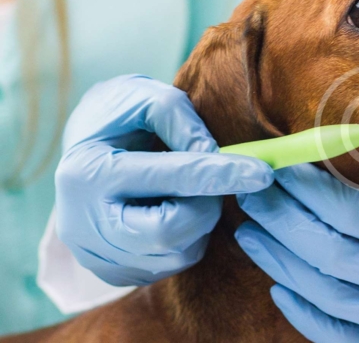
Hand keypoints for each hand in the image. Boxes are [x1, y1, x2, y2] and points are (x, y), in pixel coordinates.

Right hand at [55, 75, 272, 285]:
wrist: (83, 149)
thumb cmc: (119, 117)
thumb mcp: (147, 98)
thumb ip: (182, 122)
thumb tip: (217, 156)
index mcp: (89, 173)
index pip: (169, 178)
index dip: (221, 174)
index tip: (262, 172)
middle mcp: (84, 223)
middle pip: (170, 233)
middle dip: (206, 206)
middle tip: (215, 181)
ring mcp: (96, 255)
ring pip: (177, 254)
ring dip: (199, 221)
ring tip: (185, 190)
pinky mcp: (114, 272)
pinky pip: (171, 265)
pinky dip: (188, 238)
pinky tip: (174, 209)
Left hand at [236, 148, 358, 342]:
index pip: (351, 215)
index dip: (308, 192)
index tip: (279, 168)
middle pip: (331, 255)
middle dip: (283, 223)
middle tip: (253, 195)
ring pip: (330, 296)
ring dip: (282, 264)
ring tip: (251, 233)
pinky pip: (348, 338)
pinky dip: (309, 319)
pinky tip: (280, 289)